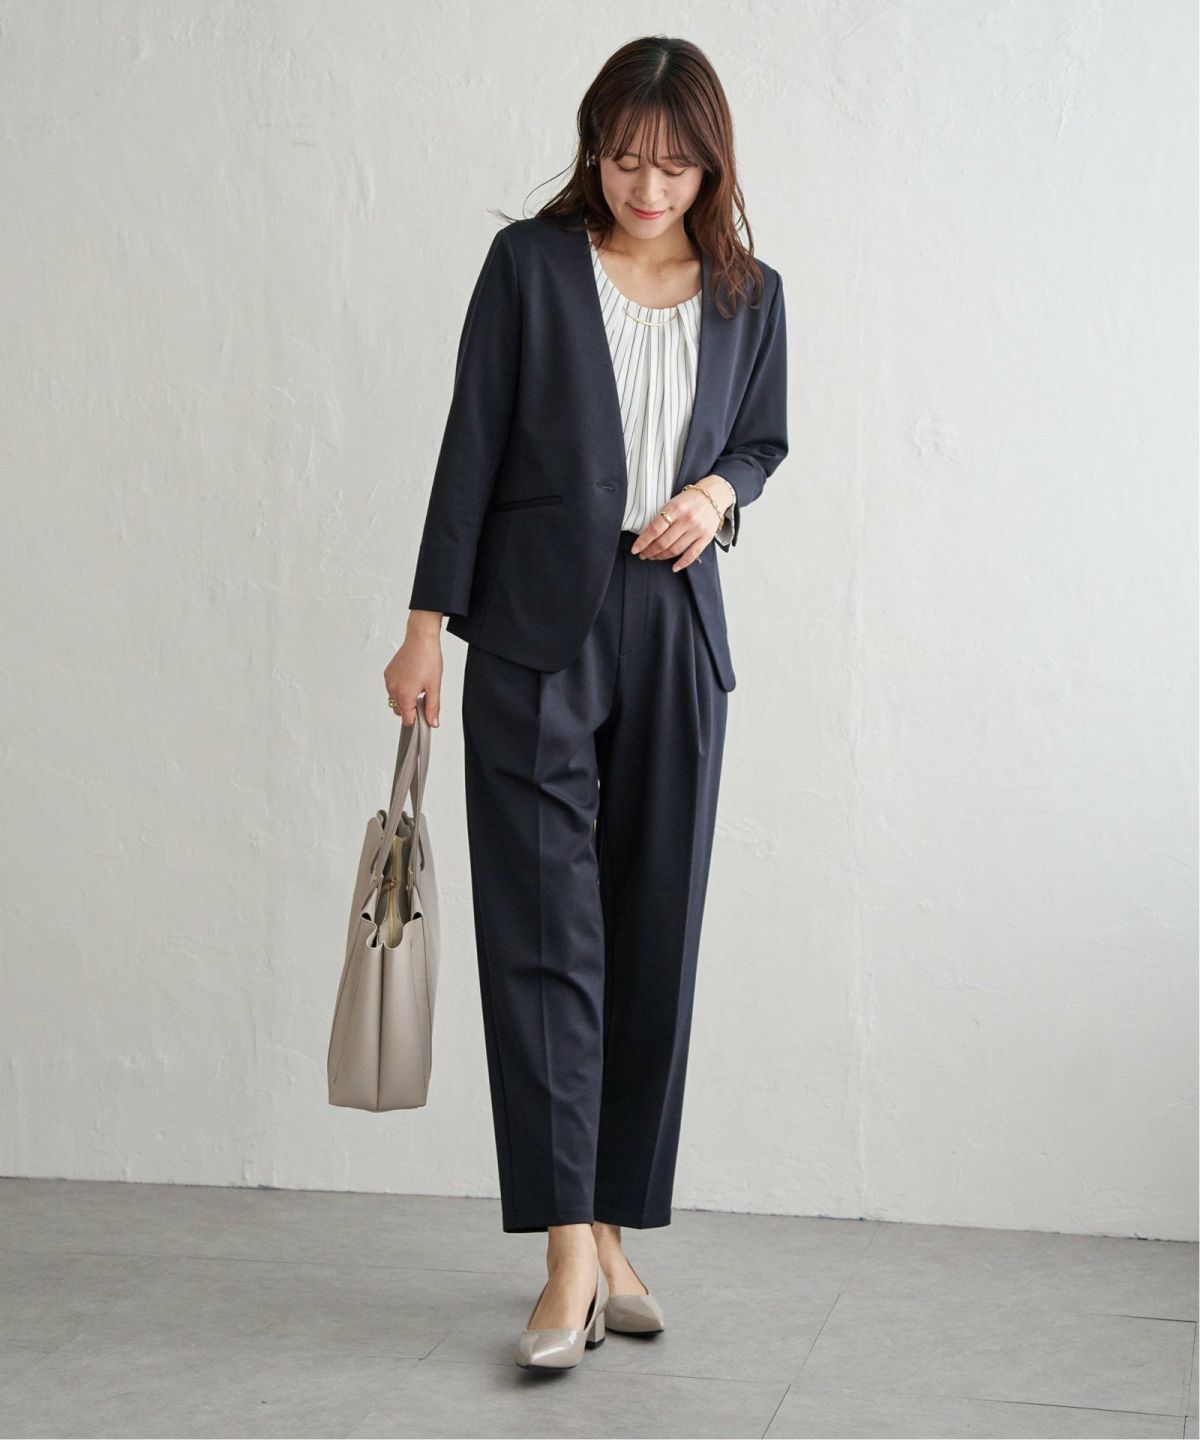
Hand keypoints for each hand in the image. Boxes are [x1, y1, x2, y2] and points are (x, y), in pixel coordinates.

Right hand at [384, 612, 443, 726]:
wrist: (421, 639)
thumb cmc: (428, 659)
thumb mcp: (434, 686)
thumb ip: (432, 708)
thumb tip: (432, 722)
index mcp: (404, 695)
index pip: (407, 720)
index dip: (418, 720)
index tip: (425, 715)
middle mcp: (393, 689)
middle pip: (400, 711)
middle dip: (411, 709)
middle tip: (424, 696)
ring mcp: (389, 681)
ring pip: (396, 700)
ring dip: (405, 698)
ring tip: (418, 685)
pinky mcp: (388, 673)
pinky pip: (392, 688)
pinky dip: (401, 688)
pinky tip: (412, 678)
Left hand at [630, 476, 734, 570]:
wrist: (714, 495)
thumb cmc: (690, 499)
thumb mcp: (673, 502)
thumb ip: (662, 517)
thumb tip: (646, 536)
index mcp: (676, 508)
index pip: (655, 529)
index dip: (643, 541)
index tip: (635, 549)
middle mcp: (687, 519)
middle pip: (664, 542)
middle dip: (650, 551)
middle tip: (643, 555)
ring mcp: (697, 529)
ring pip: (675, 550)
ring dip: (661, 557)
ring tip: (653, 557)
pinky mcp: (706, 537)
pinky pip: (693, 554)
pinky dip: (682, 563)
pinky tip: (673, 568)